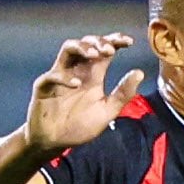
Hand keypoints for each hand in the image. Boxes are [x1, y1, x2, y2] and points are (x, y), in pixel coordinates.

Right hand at [24, 33, 143, 157]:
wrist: (56, 141)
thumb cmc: (80, 124)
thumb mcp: (107, 111)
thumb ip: (122, 94)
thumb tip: (140, 73)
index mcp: (92, 75)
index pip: (103, 50)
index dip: (115, 41)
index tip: (129, 41)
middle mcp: (76, 71)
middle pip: (85, 44)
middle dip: (98, 42)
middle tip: (110, 49)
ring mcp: (59, 76)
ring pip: (67, 50)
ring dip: (81, 48)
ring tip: (95, 54)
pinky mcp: (43, 87)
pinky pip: (51, 76)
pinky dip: (64, 77)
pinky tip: (77, 84)